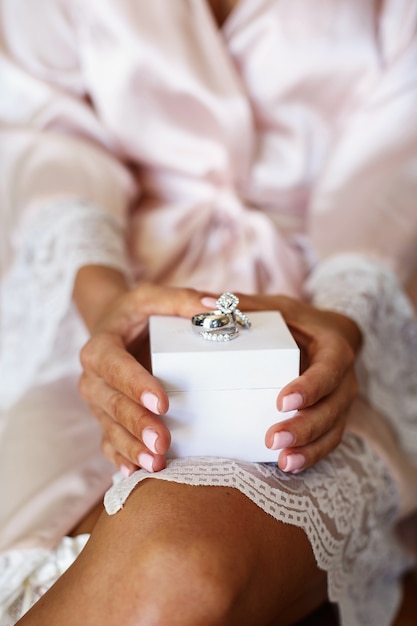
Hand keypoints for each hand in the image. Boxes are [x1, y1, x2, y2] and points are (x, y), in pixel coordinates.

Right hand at [77, 279, 206, 474]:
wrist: (110, 330)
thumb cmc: (134, 315)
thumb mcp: (152, 298)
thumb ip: (182, 300)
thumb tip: (216, 306)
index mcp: (100, 348)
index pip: (115, 367)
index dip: (136, 385)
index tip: (162, 402)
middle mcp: (93, 379)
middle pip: (113, 405)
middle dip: (138, 425)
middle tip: (162, 443)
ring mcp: (98, 404)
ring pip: (110, 430)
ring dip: (132, 449)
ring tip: (156, 464)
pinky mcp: (106, 420)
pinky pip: (109, 443)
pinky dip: (121, 459)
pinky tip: (136, 474)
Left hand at [235, 294, 361, 471]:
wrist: (326, 336)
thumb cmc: (296, 322)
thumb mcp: (275, 308)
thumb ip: (244, 307)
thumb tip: (203, 302)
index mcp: (333, 348)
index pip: (328, 369)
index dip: (309, 387)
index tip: (283, 401)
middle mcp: (343, 379)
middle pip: (332, 407)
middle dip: (305, 427)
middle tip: (273, 439)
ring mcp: (340, 403)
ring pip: (332, 430)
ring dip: (309, 448)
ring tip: (282, 461)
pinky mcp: (332, 419)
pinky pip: (327, 443)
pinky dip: (310, 456)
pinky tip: (287, 465)